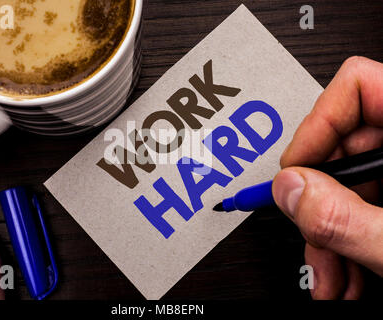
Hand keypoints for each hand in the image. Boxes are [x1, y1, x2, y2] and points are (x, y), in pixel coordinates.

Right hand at [272, 56, 382, 299]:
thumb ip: (346, 218)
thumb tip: (291, 189)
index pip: (358, 87)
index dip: (316, 128)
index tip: (296, 173)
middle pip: (345, 145)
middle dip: (319, 200)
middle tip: (311, 232)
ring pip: (348, 184)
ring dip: (329, 231)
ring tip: (331, 272)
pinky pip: (364, 205)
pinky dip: (346, 239)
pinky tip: (347, 271)